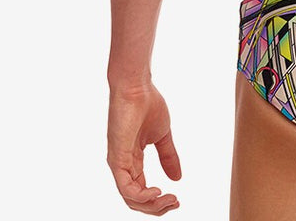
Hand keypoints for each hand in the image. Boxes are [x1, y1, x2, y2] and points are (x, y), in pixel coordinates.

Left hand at [107, 83, 181, 213]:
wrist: (137, 87)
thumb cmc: (147, 104)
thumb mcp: (163, 135)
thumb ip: (168, 157)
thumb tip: (178, 178)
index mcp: (132, 160)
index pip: (142, 190)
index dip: (159, 200)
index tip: (178, 198)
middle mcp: (123, 165)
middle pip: (135, 199)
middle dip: (156, 207)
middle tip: (175, 203)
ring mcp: (118, 163)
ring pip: (130, 198)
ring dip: (151, 204)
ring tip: (168, 199)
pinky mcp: (117, 158)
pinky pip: (125, 187)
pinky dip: (141, 195)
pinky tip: (156, 191)